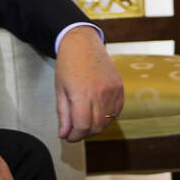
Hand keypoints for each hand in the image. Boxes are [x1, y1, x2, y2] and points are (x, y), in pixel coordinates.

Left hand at [55, 26, 123, 141]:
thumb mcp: (60, 90)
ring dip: (96, 126)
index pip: (82, 126)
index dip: (75, 136)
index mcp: (82, 94)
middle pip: (96, 127)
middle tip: (75, 130)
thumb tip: (64, 134)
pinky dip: (107, 116)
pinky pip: (117, 111)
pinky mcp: (119, 87)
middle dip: (84, 133)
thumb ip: (63, 114)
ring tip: (85, 119)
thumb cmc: (68, 65)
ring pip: (107, 121)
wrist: (83, 43)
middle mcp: (100, 94)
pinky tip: (97, 111)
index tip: (69, 136)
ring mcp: (112, 91)